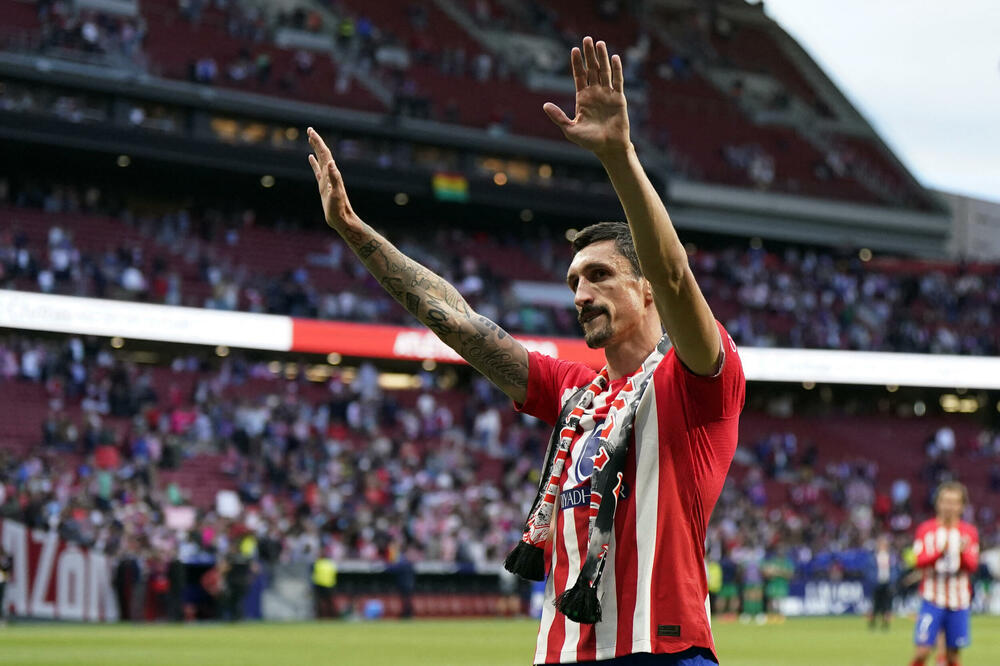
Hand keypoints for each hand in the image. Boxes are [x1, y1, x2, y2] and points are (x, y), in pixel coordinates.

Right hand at [307, 127, 358, 229]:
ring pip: (320, 160)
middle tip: (309, 130)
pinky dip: (314, 163)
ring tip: (310, 139)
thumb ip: (334, 178)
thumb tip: (330, 162)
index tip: (311, 131)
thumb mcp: (336, 193)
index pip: (324, 154)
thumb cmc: (339, 208)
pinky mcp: (323, 187)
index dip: (318, 142)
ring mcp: (326, 180)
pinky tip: (310, 158)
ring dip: (315, 149)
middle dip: (316, 142)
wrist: (342, 219)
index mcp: (332, 174)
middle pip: (323, 154)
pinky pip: (317, 171)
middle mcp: (330, 174)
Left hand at [544, 36, 629, 159]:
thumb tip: (544, 105)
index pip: (579, 76)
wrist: (609, 148)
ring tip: (600, 43)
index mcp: (583, 98)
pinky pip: (618, 81)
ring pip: (604, 71)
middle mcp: (595, 93)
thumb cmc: (589, 141)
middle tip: (587, 39)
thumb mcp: (570, 129)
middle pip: (592, 69)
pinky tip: (614, 57)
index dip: (577, 63)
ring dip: (602, 57)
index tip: (574, 49)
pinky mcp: (619, 98)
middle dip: (589, 55)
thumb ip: (558, 117)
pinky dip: (616, 69)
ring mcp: (607, 95)